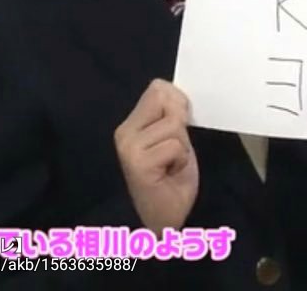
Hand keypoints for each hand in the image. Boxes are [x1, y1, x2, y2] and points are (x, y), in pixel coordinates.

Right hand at [114, 79, 198, 232]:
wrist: (165, 218)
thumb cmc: (171, 178)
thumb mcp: (174, 138)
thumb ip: (172, 113)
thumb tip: (176, 92)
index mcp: (130, 123)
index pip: (158, 88)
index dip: (177, 103)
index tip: (179, 128)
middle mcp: (124, 132)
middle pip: (166, 101)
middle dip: (180, 125)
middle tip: (174, 152)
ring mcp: (128, 147)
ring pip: (174, 125)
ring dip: (182, 147)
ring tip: (172, 164)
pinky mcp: (138, 162)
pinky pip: (175, 145)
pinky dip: (181, 159)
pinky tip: (170, 173)